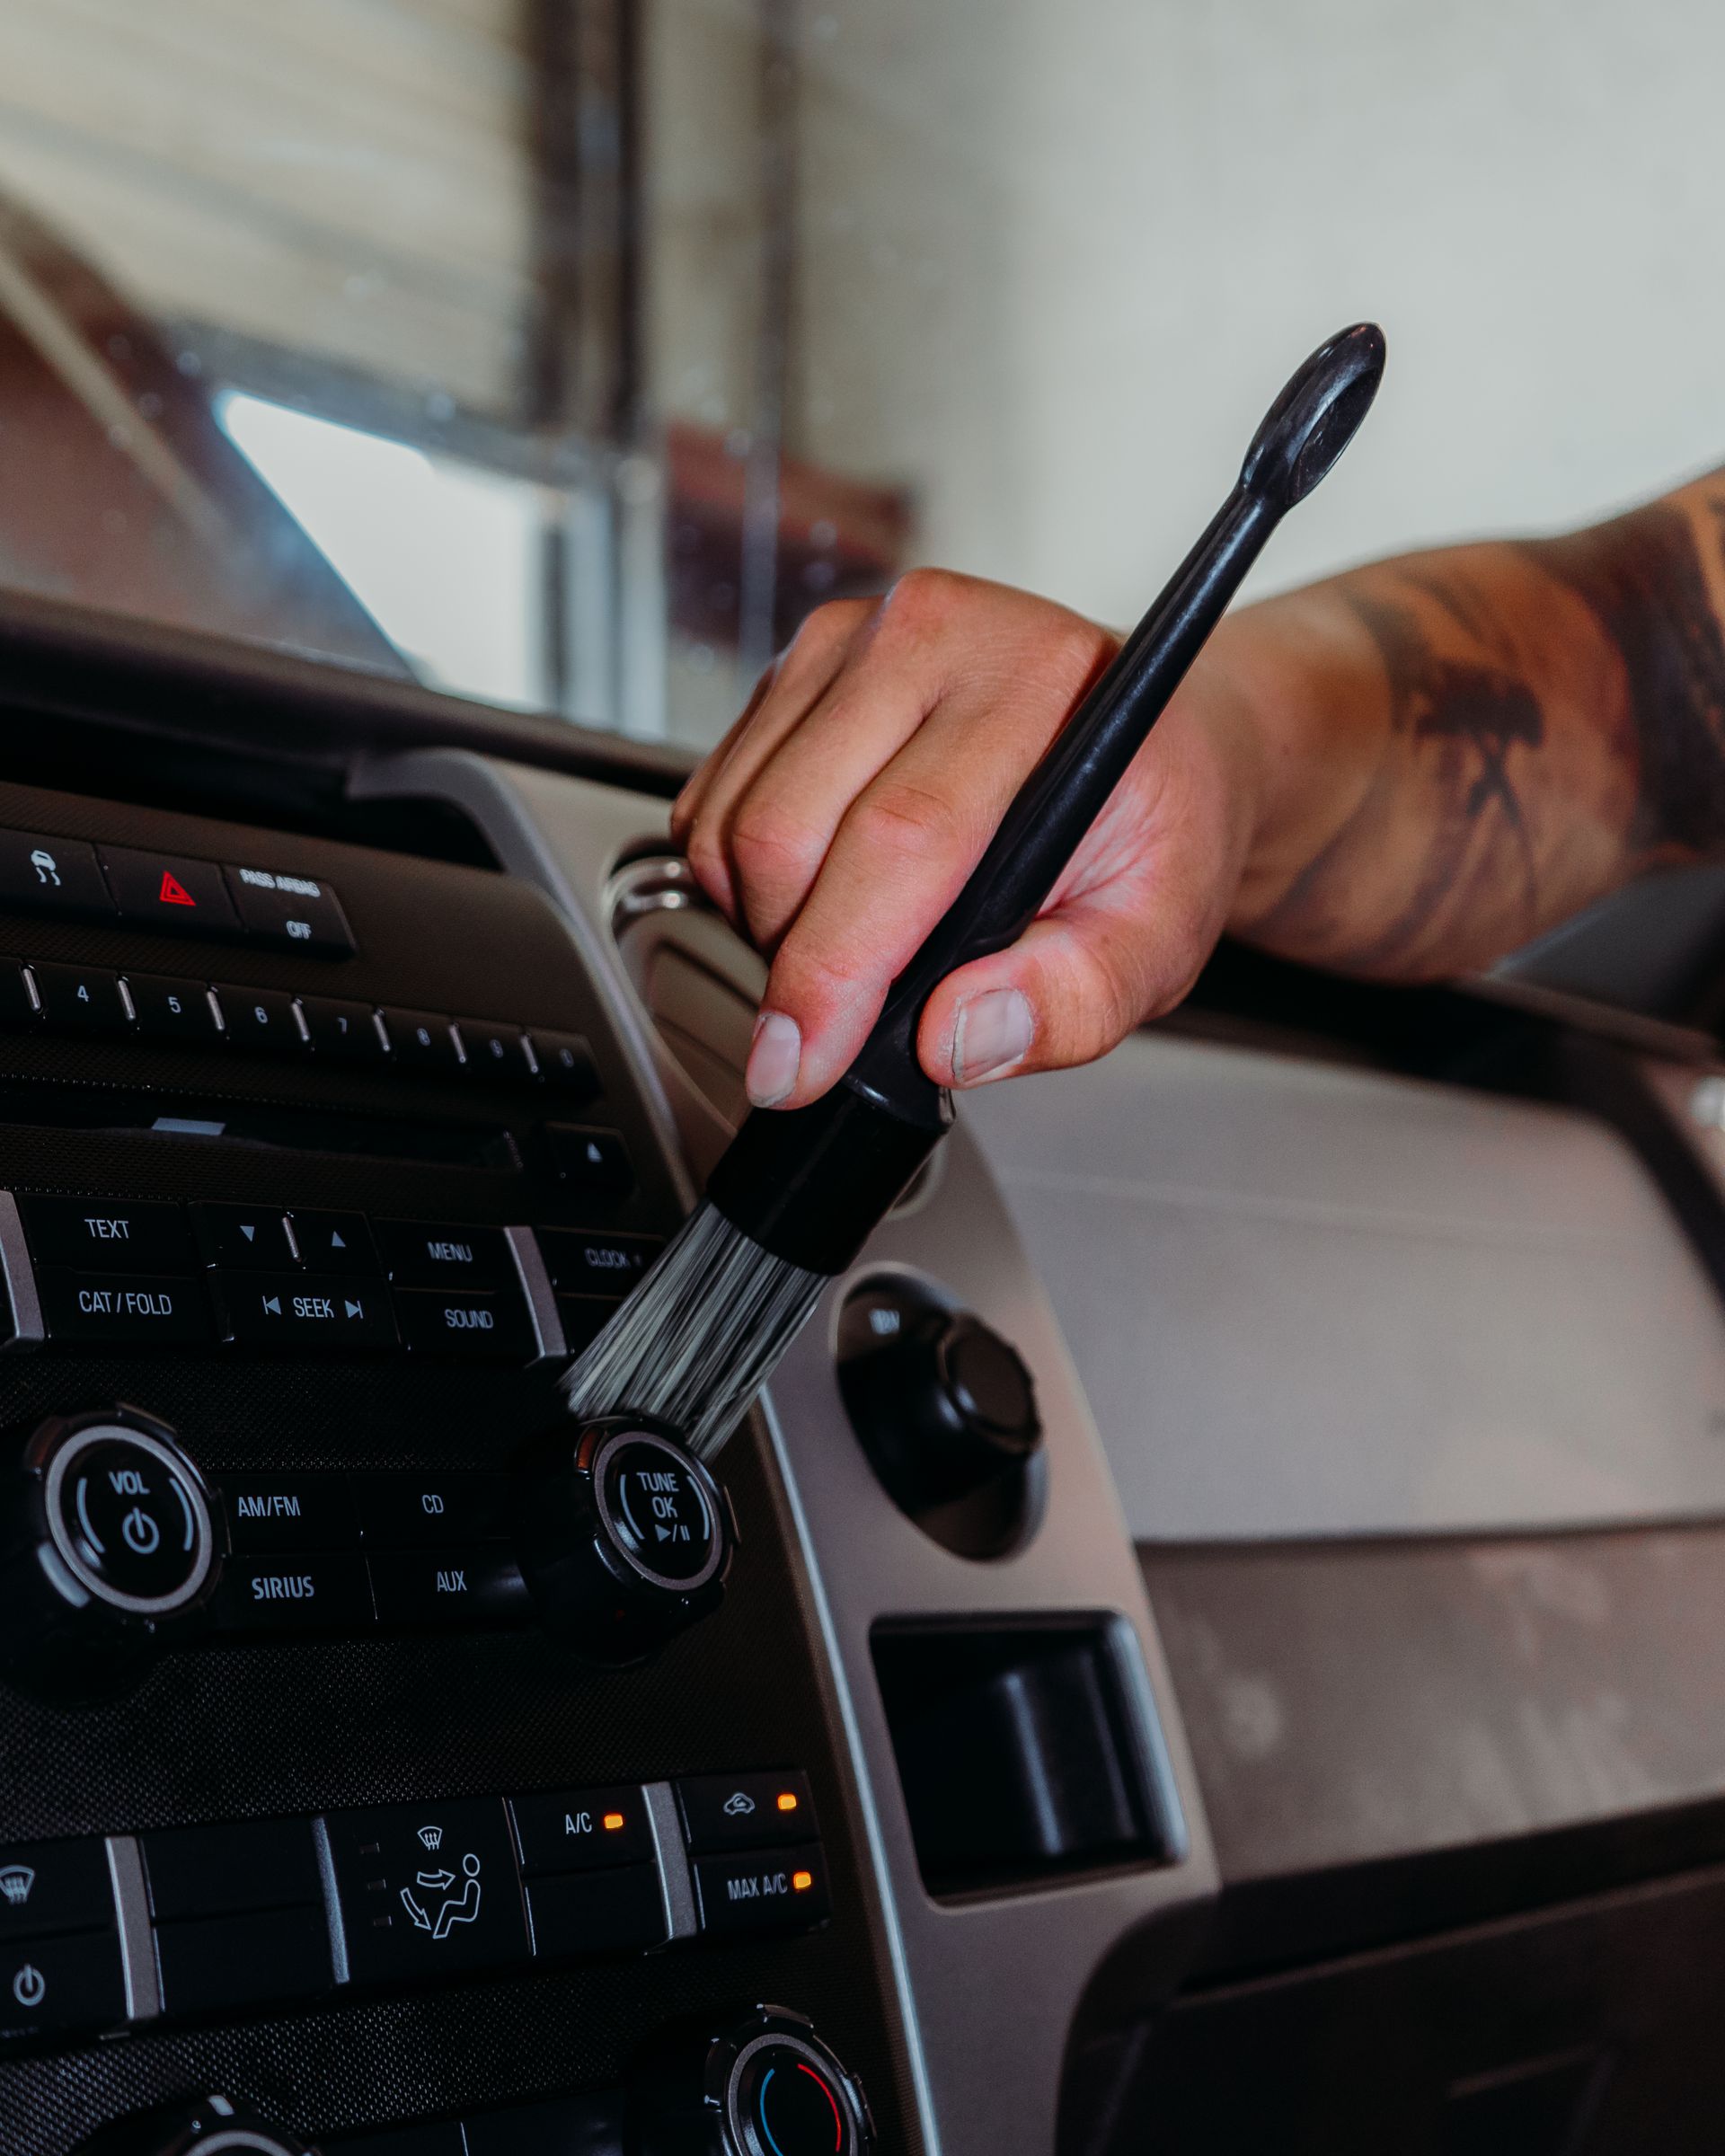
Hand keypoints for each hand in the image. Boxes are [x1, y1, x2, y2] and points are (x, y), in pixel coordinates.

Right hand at [672, 568, 1276, 1109]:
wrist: (1157, 744)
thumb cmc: (1155, 829)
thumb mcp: (1163, 937)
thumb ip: (1077, 1000)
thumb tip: (956, 1037)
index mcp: (1033, 684)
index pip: (896, 839)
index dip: (831, 973)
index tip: (798, 1067)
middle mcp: (931, 635)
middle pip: (785, 833)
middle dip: (792, 961)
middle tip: (852, 1018)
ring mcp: (851, 640)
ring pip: (732, 821)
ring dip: (764, 921)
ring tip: (858, 946)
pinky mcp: (797, 664)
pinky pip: (713, 801)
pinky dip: (744, 878)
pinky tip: (826, 889)